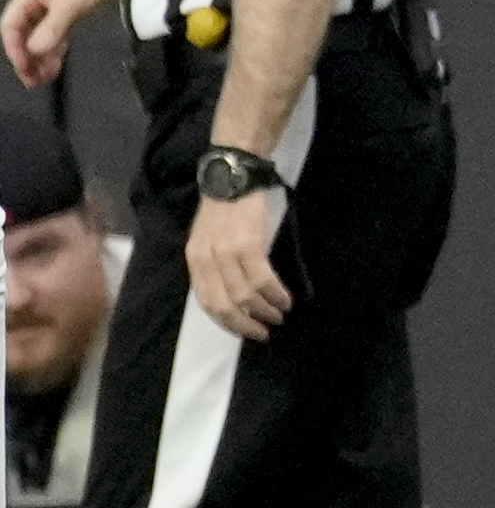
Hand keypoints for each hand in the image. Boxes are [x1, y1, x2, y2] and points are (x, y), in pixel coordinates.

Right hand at [2, 0, 116, 87]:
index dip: (15, 48)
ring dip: (41, 58)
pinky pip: (57, 34)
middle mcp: (38, 1)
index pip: (11, 25)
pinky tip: (57, 65)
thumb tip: (34, 51)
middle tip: (34, 82)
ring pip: (41, 36)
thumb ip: (52, 27)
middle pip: (24, 34)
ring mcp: (55, 6)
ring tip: (45, 80)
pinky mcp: (72, 11)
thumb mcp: (72, 2)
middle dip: (27, 58)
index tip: (25, 68)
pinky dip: (55, 49)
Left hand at [187, 188, 292, 341]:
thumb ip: (214, 264)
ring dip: (265, 310)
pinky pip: (262, 278)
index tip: (247, 332)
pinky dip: (275, 293)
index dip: (228, 322)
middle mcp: (206, 260)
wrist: (234, 176)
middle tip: (265, 331)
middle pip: (225, 304)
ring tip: (280, 315)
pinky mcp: (248, 244)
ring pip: (245, 295)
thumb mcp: (208, 238)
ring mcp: (227, 253)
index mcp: (195, 260)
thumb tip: (232, 293)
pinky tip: (285, 299)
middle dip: (246, 323)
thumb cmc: (224, 206)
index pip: (207, 302)